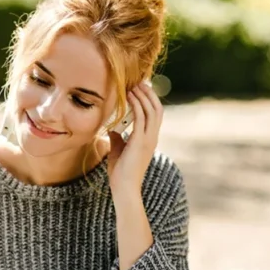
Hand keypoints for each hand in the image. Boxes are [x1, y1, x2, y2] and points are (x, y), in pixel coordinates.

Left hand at [108, 81, 161, 197]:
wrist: (124, 188)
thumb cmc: (120, 173)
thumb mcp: (118, 151)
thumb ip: (118, 139)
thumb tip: (112, 129)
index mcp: (149, 139)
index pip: (155, 115)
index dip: (150, 100)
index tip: (140, 88)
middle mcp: (152, 137)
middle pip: (157, 109)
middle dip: (149, 94)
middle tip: (139, 81)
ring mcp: (148, 139)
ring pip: (152, 110)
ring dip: (143, 96)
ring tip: (133, 85)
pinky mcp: (140, 142)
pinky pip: (141, 118)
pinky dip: (136, 105)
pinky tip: (128, 96)